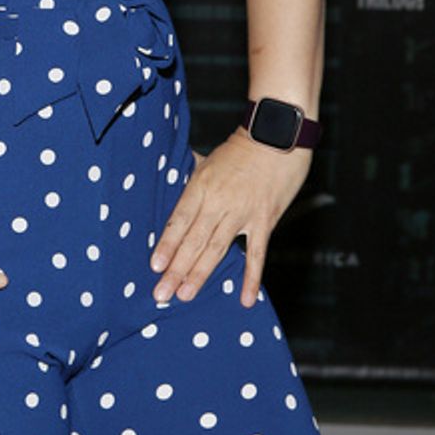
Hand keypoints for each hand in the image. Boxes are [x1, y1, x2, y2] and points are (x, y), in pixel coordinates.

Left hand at [150, 130, 311, 307]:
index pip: (179, 220)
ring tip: (185, 295)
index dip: (166, 244)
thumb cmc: (241, 148)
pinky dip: (251, 278)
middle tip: (162, 294)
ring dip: (200, 274)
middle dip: (176, 269)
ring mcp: (243, 213)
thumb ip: (191, 179)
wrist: (278, 135)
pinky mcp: (265, 220)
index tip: (155, 266)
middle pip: (193, 241)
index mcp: (201, 185)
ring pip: (217, 249)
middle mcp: (219, 201)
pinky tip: (244, 299)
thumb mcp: (208, 160)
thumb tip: (170, 185)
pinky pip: (257, 254)